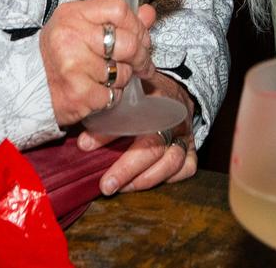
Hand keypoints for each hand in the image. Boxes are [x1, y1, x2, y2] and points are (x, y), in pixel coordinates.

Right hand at [38, 0, 154, 127]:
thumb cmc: (57, 55)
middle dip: (141, 57)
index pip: (119, 10)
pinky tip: (98, 92)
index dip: (137, 26)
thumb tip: (149, 14)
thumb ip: (117, 21)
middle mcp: (70, 36)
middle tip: (141, 64)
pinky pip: (113, 95)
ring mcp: (73, 66)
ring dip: (122, 78)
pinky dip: (111, 97)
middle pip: (127, 43)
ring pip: (123, 72)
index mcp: (73, 14)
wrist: (27, 89)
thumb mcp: (81, 27)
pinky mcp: (78, 93)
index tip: (141, 38)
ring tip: (106, 77)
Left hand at [78, 76, 197, 194]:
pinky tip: (150, 180)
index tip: (86, 146)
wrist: (174, 88)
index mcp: (156, 100)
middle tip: (107, 185)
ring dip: (146, 179)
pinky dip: (170, 178)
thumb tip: (83, 143)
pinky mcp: (191, 148)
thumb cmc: (144, 93)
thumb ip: (107, 116)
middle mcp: (174, 119)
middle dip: (127, 170)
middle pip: (154, 148)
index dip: (108, 136)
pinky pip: (187, 168)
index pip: (133, 120)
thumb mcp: (125, 95)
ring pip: (173, 162)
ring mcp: (186, 135)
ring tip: (123, 187)